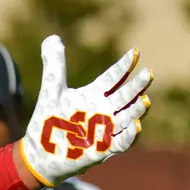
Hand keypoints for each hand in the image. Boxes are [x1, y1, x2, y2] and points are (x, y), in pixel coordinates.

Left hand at [18, 36, 153, 186]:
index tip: (135, 52)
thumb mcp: (52, 91)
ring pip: (128, 117)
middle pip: (126, 95)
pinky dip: (129, 136)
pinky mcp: (103, 149)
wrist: (41, 152)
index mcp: (96, 94)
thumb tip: (52, 37)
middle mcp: (105, 110)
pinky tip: (135, 127)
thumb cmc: (50, 121)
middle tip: (148, 73)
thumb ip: (55, 66)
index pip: (114, 77)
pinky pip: (121, 142)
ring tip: (144, 100)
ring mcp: (106, 129)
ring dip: (137, 110)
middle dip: (137, 85)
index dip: (124, 65)